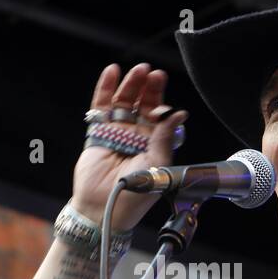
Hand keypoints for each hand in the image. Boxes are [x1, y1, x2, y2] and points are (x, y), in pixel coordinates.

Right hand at [73, 62, 189, 230]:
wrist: (105, 208)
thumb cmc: (135, 193)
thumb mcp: (157, 164)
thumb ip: (165, 138)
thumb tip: (179, 114)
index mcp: (154, 144)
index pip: (159, 115)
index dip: (161, 100)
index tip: (163, 89)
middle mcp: (136, 136)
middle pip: (142, 104)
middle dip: (148, 88)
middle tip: (153, 73)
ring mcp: (117, 133)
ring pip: (124, 102)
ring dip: (130, 84)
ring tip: (138, 70)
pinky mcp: (98, 133)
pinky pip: (101, 108)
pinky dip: (105, 89)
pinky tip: (111, 72)